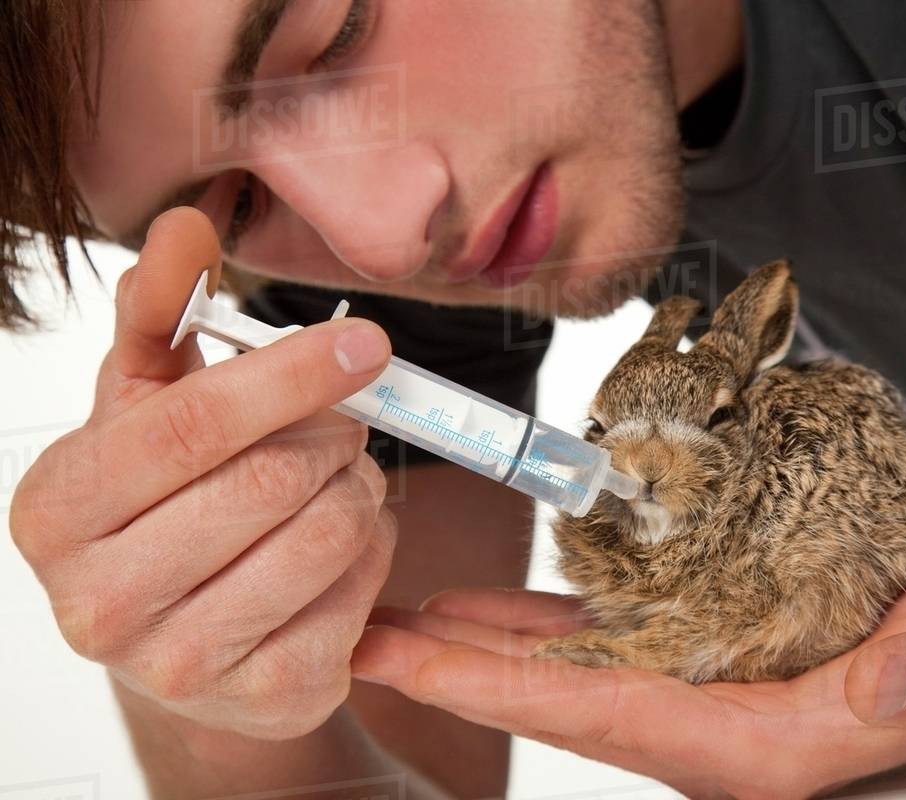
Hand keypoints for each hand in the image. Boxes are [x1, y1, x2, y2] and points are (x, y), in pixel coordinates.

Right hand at [11, 207, 397, 739]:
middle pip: (272, 481)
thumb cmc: (165, 501)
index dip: (288, 375)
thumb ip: (161, 314)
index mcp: (58, 510)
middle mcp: (99, 601)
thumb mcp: (147, 406)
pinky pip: (363, 591)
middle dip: (334, 435)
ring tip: (339, 480)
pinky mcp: (265, 696)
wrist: (182, 632)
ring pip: (328, 533)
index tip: (362, 344)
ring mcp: (181, 664)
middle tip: (343, 424)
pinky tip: (342, 546)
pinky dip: (374, 550)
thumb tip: (187, 225)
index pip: (192, 426)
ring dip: (361, 489)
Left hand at [351, 555, 905, 798]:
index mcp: (754, 741)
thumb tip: (892, 691)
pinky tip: (489, 609)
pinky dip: (536, 624)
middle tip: (368, 640)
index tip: (415, 663)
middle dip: (458, 674)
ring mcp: (694, 689)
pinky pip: (600, 639)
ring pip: (566, 668)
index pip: (602, 718)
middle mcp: (704, 724)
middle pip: (557, 699)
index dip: (502, 692)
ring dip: (480, 648)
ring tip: (403, 622)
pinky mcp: (697, 651)